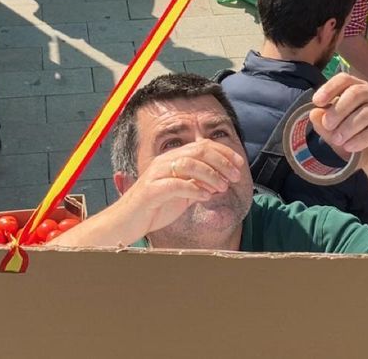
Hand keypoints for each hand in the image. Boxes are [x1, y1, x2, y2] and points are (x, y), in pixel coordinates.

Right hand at [98, 141, 243, 239]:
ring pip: (188, 164)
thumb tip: (220, 180)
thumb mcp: (182, 194)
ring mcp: (157, 175)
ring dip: (209, 175)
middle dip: (222, 162)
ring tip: (221, 188)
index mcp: (173, 159)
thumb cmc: (154, 208)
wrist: (127, 222)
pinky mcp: (151, 191)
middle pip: (198, 150)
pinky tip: (205, 197)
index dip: (224, 153)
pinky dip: (194, 189)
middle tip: (235, 176)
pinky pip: (175, 185)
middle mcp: (165, 162)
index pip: (203, 146)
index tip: (240, 164)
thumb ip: (197, 184)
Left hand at [310, 73, 367, 178]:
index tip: (317, 102)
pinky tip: (350, 147)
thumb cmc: (353, 141)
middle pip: (357, 92)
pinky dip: (361, 138)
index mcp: (359, 90)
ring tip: (337, 140)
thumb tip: (314, 113)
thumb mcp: (333, 133)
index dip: (330, 88)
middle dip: (339, 109)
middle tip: (327, 125)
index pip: (345, 79)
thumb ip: (323, 123)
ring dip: (348, 126)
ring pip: (367, 112)